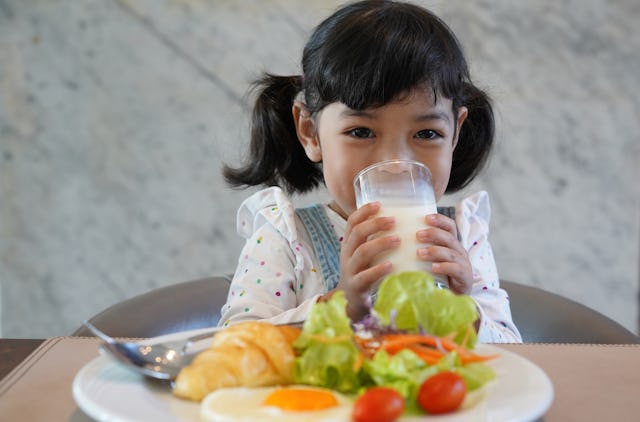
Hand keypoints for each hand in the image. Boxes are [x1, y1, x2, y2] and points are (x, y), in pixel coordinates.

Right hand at [330, 202, 399, 320]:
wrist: (350, 302)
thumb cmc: (363, 274)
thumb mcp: (364, 255)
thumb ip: (374, 241)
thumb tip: (400, 222)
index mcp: (348, 244)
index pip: (352, 222)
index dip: (364, 212)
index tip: (379, 204)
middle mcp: (346, 255)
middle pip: (357, 233)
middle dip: (375, 224)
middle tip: (394, 220)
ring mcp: (350, 270)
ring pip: (362, 252)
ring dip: (381, 243)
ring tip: (398, 239)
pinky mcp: (355, 286)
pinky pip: (365, 276)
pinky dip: (378, 269)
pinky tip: (391, 265)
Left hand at [416, 214, 472, 294]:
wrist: (452, 298)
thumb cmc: (437, 276)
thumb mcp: (430, 259)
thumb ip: (420, 249)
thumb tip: (395, 239)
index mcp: (451, 244)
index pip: (450, 226)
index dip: (440, 220)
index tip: (426, 217)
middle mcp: (459, 251)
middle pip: (449, 237)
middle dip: (434, 234)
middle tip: (418, 235)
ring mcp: (463, 264)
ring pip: (451, 253)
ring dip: (435, 251)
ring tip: (419, 253)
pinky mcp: (464, 278)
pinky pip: (455, 269)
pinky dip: (444, 267)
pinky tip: (433, 268)